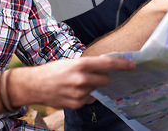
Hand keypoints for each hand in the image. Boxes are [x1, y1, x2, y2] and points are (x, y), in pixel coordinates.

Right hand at [9, 56, 134, 108]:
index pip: (107, 64)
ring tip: (76, 84)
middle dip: (103, 78)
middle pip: (106, 80)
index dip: (122, 65)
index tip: (132, 65)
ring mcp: (79, 94)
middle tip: (94, 76)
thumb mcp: (70, 62)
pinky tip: (72, 92)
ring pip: (96, 90)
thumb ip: (87, 65)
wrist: (35, 85)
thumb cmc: (53, 71)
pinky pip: (88, 99)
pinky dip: (84, 96)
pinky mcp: (77, 104)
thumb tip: (106, 67)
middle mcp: (81, 79)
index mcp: (80, 65)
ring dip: (91, 87)